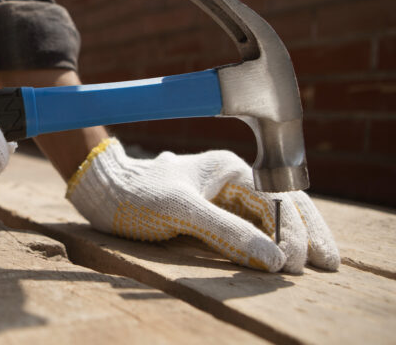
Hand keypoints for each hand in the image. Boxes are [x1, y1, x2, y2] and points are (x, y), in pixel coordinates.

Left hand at [67, 138, 339, 272]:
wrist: (102, 191)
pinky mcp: (212, 210)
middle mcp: (231, 179)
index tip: (296, 263)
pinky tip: (282, 257)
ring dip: (292, 238)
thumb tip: (274, 259)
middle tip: (328, 263)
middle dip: (307, 232)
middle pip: (283, 204)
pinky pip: (250, 225)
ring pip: (269, 215)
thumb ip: (226, 233)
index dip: (292, 232)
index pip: (277, 200)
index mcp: (229, 169)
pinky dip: (269, 241)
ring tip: (315, 263)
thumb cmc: (136, 195)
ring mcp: (222, 194)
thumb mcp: (180, 213)